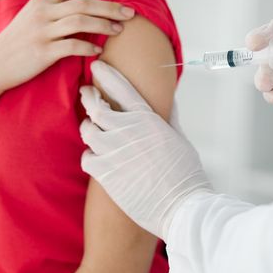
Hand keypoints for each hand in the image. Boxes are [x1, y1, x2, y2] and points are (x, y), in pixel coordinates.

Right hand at [0, 0, 135, 93]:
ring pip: (81, 22)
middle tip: (130, 12)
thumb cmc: (19, 42)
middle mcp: (42, 11)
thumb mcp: (34, 17)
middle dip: (111, 6)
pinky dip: (88, 47)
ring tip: (120, 30)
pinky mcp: (42, 52)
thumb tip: (86, 7)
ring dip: (105, 25)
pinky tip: (98, 50)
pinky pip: (72, 46)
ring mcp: (42, 31)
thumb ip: (56, 9)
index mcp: (42, 0)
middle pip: (84, 2)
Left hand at [79, 61, 211, 239]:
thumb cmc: (186, 173)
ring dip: (88, 127)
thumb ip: (170, 117)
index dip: (105, 74)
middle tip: (86, 94)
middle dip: (88, 97)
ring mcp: (113, 151)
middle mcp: (127, 130)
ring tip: (92, 127)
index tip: (96, 67)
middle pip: (95, 106)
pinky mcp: (105, 173)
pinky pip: (86, 157)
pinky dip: (89, 155)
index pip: (120, 87)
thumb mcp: (180, 138)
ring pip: (87, 130)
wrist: (181, 205)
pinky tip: (96, 157)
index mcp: (147, 119)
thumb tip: (170, 99)